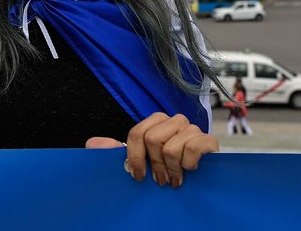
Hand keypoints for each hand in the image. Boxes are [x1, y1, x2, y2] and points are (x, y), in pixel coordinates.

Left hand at [86, 112, 217, 188]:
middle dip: (155, 166)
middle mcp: (174, 120)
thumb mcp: (140, 160)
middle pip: (152, 139)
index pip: (137, 133)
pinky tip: (190, 169)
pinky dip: (188, 164)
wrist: (200, 177)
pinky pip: (192, 148)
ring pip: (171, 147)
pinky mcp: (208, 139)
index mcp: (156, 121)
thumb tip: (93, 143)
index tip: (138, 176)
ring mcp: (192, 128)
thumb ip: (115, 151)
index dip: (134, 157)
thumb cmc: (168, 167)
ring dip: (172, 169)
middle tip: (160, 180)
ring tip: (175, 178)